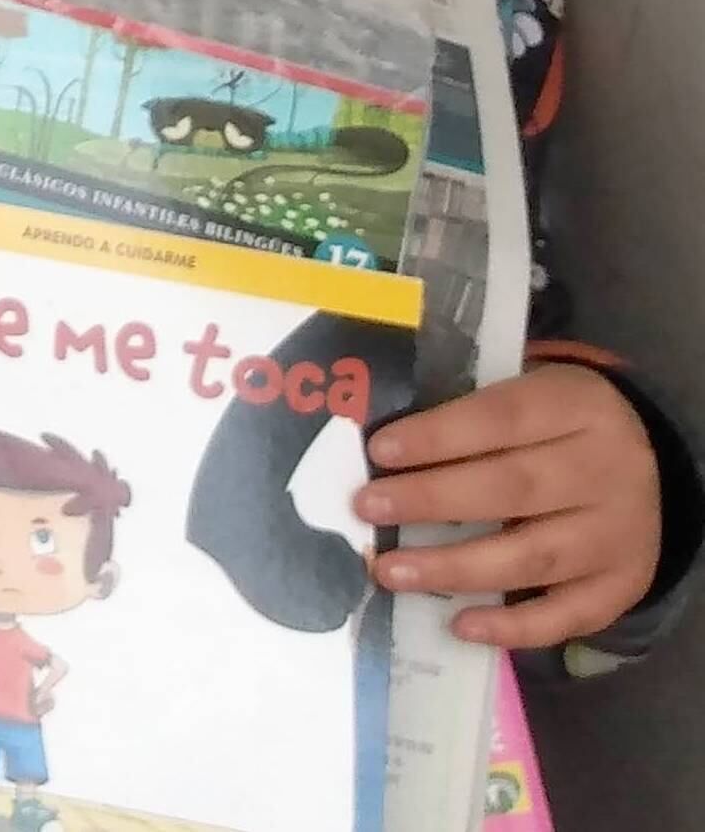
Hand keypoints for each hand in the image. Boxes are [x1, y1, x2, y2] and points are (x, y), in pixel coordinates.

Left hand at [359, 363, 663, 647]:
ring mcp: (620, 535)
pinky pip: (570, 614)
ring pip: (534, 556)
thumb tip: (382, 452)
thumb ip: (469, 415)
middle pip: (514, 488)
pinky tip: (460, 624)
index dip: (438, 435)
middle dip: (432, 500)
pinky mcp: (624, 585)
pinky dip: (514, 626)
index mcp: (577, 407)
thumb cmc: (556, 424)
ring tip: (390, 571)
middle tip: (367, 508)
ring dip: (455, 568)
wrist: (651, 465)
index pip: (502, 418)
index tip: (379, 451)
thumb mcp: (527, 393)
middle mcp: (608, 471)